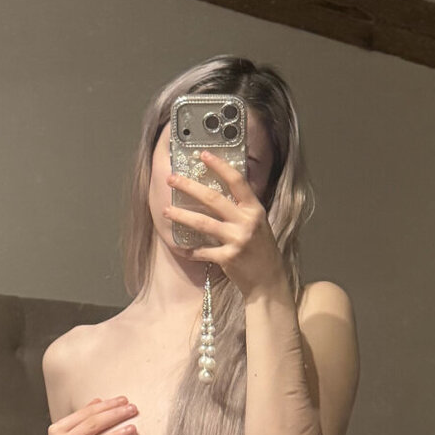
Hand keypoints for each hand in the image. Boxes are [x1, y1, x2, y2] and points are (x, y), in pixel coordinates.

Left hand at [162, 150, 285, 299]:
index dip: (219, 166)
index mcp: (255, 209)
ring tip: (166, 210)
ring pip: (203, 223)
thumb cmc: (261, 250)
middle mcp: (246, 222)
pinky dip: (190, 250)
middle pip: (213, 199)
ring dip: (181, 216)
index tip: (203, 154)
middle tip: (171, 179)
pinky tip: (180, 247)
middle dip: (189, 187)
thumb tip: (218, 190)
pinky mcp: (227, 258)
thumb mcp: (258, 223)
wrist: (268, 280)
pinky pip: (202, 251)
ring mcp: (237, 240)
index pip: (236, 181)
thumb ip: (241, 208)